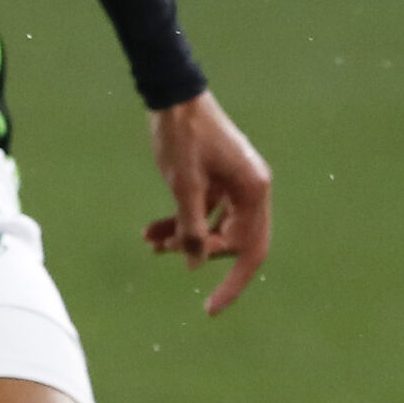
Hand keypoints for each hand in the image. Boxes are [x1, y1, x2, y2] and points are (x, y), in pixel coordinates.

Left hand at [144, 90, 272, 314]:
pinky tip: (152, 230)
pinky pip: (202, 210)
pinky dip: (180, 220)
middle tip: (162, 249)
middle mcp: (250, 190)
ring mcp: (233, 184)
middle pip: (230, 240)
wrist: (172, 94)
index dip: (232, 283)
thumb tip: (194, 265)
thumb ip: (191, 227)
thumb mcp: (183, 186)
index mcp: (254, 192)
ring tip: (149, 241)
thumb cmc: (181, 136)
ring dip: (183, 236)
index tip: (209, 308)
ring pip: (212, 226)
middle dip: (196, 250)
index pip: (250, 251)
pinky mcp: (216, 179)